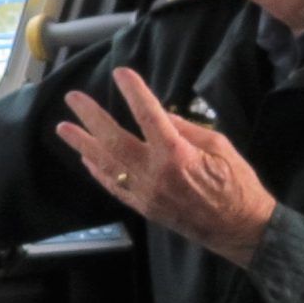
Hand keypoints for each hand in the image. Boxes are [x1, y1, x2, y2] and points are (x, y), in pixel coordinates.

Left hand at [54, 67, 275, 267]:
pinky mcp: (143, 207)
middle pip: (114, 140)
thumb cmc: (237, 184)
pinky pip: (114, 186)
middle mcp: (154, 174)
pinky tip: (86, 158)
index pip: (149, 116)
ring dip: (83, 144)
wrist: (239, 229)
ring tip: (64, 128)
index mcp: (177, 155)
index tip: (120, 73)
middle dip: (91, 117)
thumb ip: (186, 131)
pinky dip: (97, 171)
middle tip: (73, 99)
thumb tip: (161, 116)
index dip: (133, 92)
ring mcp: (145, 193)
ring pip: (106, 165)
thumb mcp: (220, 147)